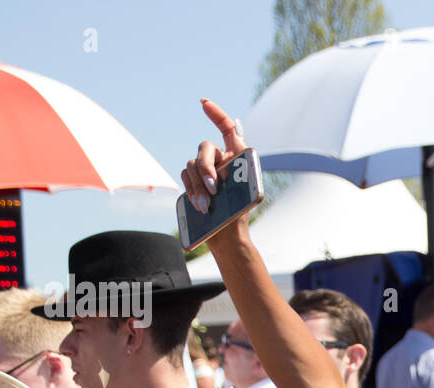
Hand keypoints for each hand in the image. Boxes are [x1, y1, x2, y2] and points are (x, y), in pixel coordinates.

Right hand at [182, 99, 247, 239]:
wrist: (228, 237)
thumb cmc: (241, 215)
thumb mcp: (247, 192)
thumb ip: (239, 173)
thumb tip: (226, 165)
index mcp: (236, 158)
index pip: (227, 129)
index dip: (217, 114)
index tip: (203, 103)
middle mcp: (219, 161)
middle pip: (204, 148)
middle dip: (206, 167)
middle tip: (213, 188)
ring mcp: (204, 172)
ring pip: (192, 165)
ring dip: (199, 185)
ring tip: (206, 205)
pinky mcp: (193, 184)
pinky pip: (185, 177)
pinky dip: (192, 190)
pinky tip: (200, 206)